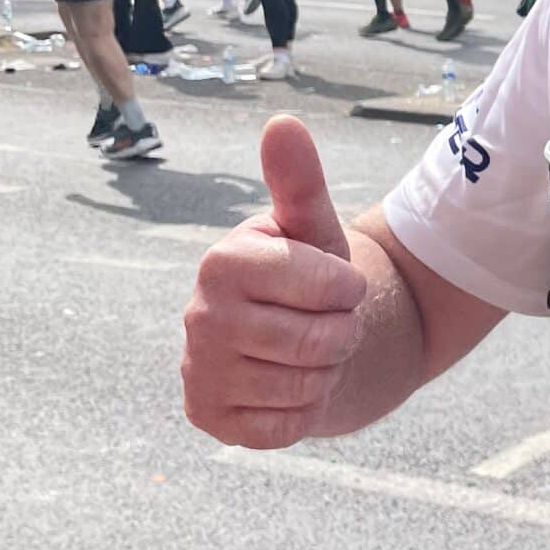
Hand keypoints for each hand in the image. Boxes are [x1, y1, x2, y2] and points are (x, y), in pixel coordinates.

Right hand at [181, 115, 365, 450]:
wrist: (291, 337)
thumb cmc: (306, 273)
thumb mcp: (313, 225)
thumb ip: (300, 180)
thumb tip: (283, 122)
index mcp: (223, 262)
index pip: (330, 287)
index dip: (350, 290)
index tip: (336, 285)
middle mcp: (199, 316)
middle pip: (320, 342)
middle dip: (342, 335)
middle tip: (324, 323)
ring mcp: (199, 371)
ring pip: (307, 386)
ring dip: (324, 373)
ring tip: (305, 352)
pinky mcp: (209, 418)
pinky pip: (285, 427)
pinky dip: (302, 411)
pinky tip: (286, 386)